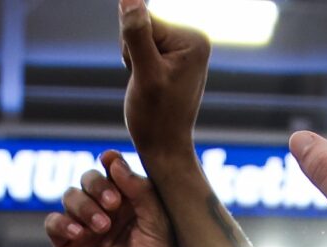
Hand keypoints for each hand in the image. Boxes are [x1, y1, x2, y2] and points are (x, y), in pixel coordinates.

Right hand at [47, 152, 178, 246]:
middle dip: (98, 185)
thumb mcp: (158, 225)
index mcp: (130, 203)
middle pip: (89, 179)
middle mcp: (106, 212)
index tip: (110, 160)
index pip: (113, 172)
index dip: (110, 163)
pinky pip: (53, 223)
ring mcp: (85, 229)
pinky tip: (80, 235)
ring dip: (84, 205)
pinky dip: (63, 223)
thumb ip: (140, 191)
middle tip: (113, 205)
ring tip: (101, 227)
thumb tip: (113, 161)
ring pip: (70, 197)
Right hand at [119, 0, 211, 157]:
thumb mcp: (144, 74)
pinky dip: (137, 63)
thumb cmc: (156, 117)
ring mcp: (184, 47)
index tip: (147, 74)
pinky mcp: (173, 56)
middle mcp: (193, 38)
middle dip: (133, 52)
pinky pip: (142, 46)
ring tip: (147, 85)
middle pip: (143, 24)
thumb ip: (137, 35)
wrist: (164, 147)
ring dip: (134, 59)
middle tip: (146, 82)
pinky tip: (148, 82)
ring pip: (139, 36)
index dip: (132, 46)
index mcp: (193, 39)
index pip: (146, 19)